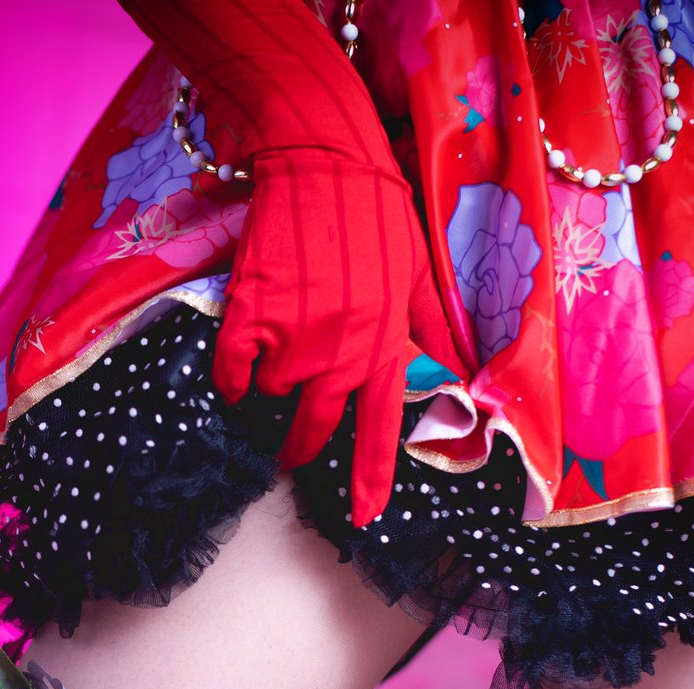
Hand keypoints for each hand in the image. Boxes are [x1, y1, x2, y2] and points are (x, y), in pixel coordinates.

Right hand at [212, 152, 456, 524]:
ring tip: (282, 336)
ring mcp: (294, 341)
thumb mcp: (420, 277)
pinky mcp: (252, 321)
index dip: (369, 481)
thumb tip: (460, 380)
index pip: (379, 432)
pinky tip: (245, 345)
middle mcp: (342, 356)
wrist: (321, 165)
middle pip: (313, 429)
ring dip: (271, 379)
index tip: (362, 518)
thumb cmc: (377, 219)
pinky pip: (233, 373)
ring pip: (271, 394)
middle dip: (299, 445)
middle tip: (290, 446)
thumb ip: (434, 336)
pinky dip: (233, 372)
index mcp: (386, 349)